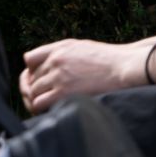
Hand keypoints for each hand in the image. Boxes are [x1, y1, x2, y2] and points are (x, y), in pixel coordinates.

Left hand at [20, 39, 145, 113]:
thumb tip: (45, 67)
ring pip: (32, 92)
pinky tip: (50, 109)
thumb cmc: (110, 60)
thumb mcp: (84, 47)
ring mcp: (58, 76)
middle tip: (46, 96)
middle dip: (37, 88)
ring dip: (38, 99)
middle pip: (30, 78)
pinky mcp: (63, 92)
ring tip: (49, 104)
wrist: (126, 67)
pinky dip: (40, 108)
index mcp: (61, 48)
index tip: (42, 78)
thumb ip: (63, 53)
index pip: (29, 59)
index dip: (32, 71)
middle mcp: (56, 60)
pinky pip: (38, 103)